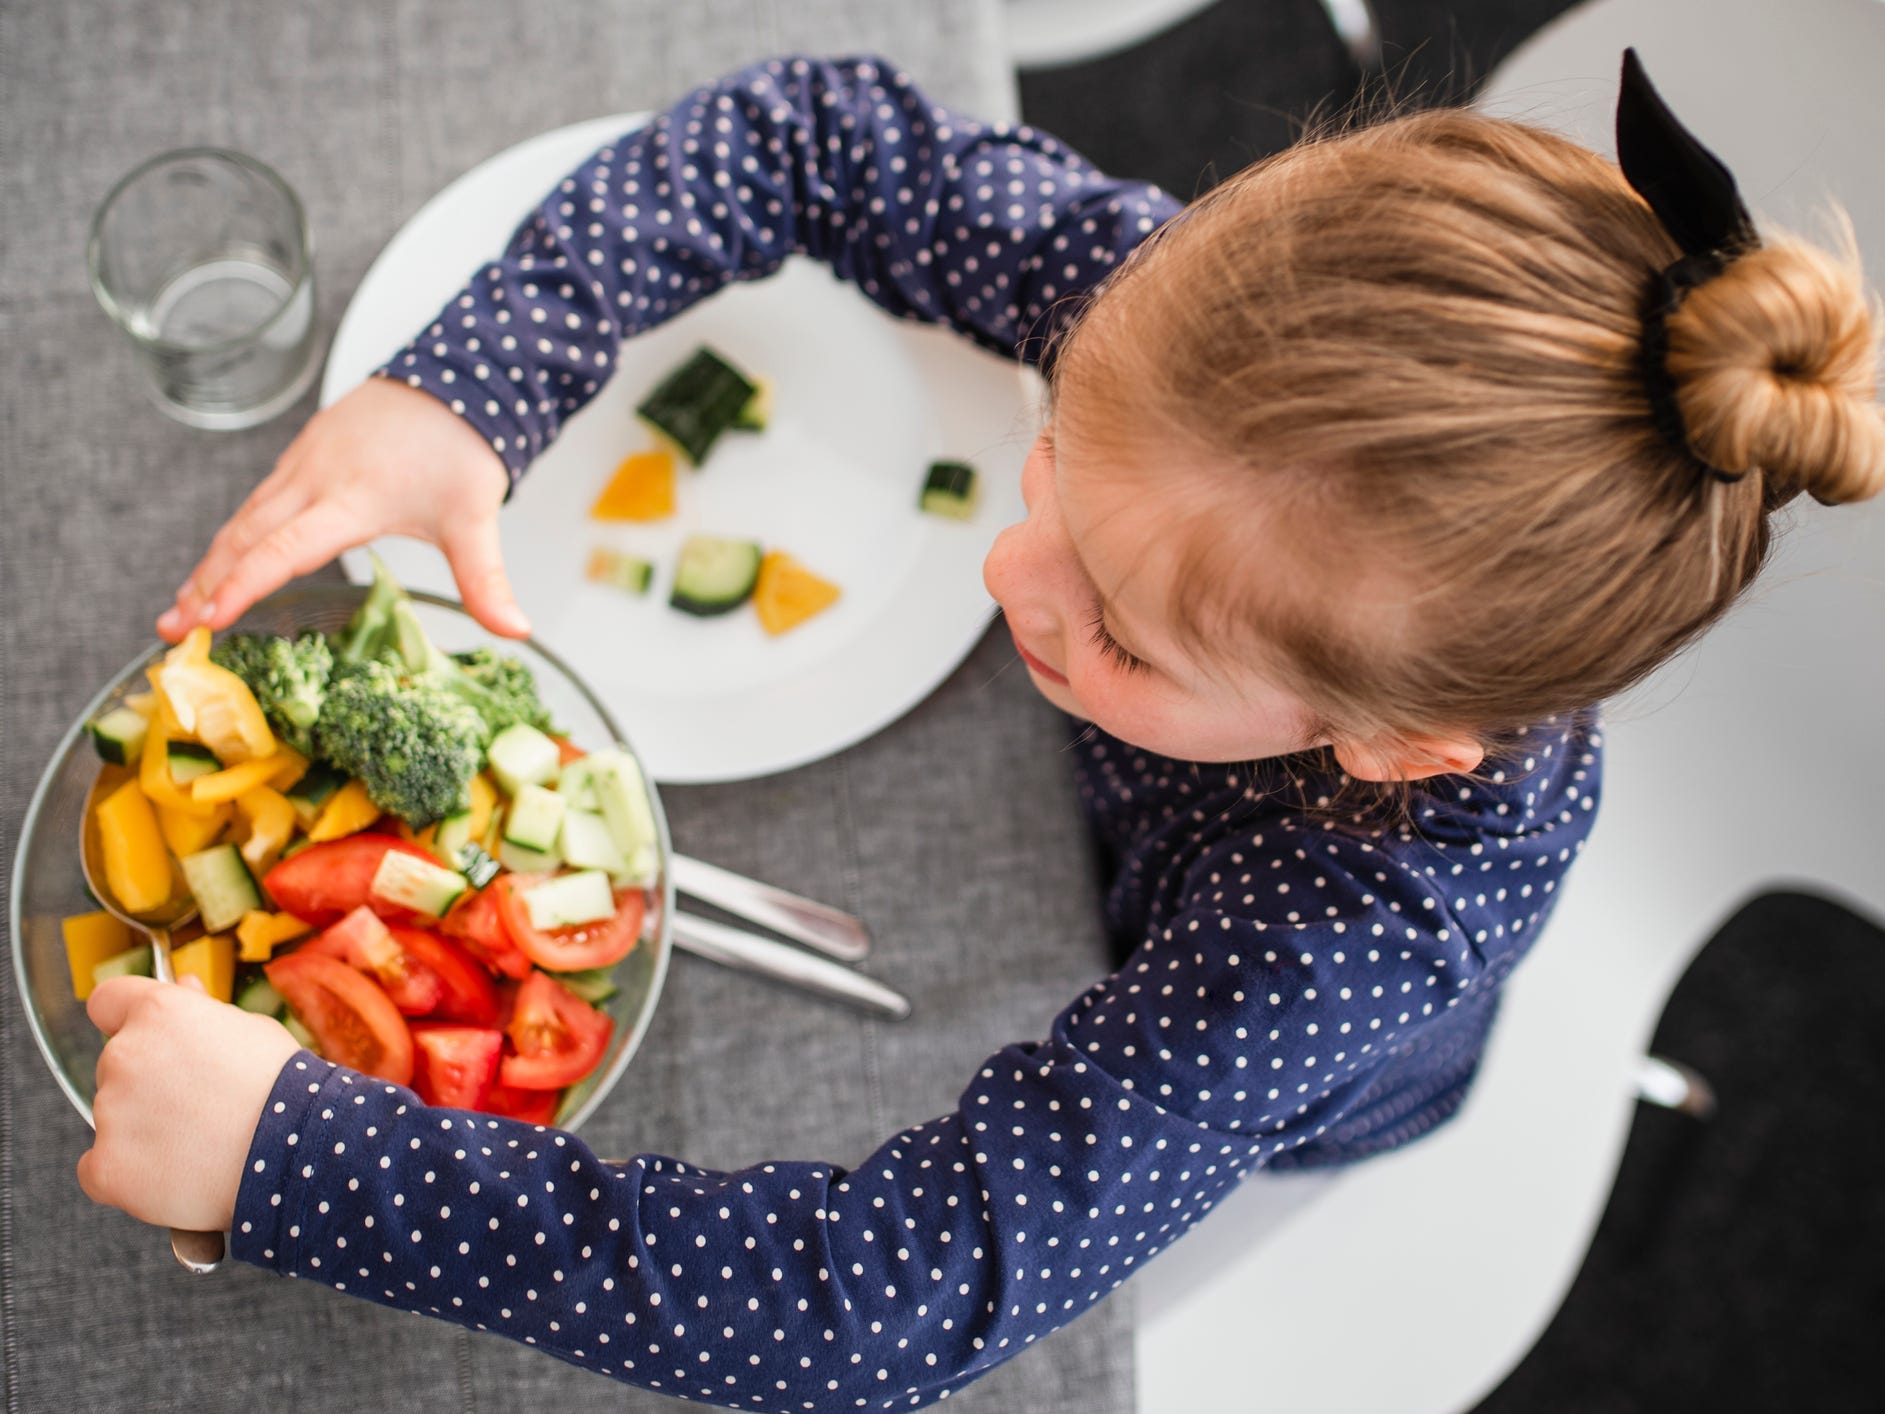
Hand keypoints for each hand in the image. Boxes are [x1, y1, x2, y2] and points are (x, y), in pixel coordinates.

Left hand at [78, 975, 301, 1232]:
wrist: (295, 1151)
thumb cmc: (282, 1087)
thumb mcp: (253, 1030)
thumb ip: (204, 1011)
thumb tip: (184, 988)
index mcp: (158, 1013)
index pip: (109, 1001)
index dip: (126, 1018)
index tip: (149, 1039)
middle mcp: (123, 1056)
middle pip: (116, 1066)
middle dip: (148, 1082)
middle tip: (199, 1104)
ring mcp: (110, 1113)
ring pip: (114, 1118)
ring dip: (144, 1128)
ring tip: (200, 1144)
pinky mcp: (106, 1167)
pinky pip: (100, 1169)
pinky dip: (130, 1174)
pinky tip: (175, 1175)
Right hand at [157, 377, 527, 642]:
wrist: (454, 376)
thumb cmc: (460, 446)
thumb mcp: (476, 518)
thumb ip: (488, 580)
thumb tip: (516, 630)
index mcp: (351, 499)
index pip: (284, 550)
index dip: (243, 586)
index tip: (207, 619)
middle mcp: (315, 479)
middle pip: (245, 538)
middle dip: (205, 585)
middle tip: (172, 631)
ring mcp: (302, 465)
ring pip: (243, 519)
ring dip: (209, 564)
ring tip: (181, 609)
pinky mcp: (302, 456)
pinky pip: (255, 503)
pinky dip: (230, 538)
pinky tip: (217, 565)